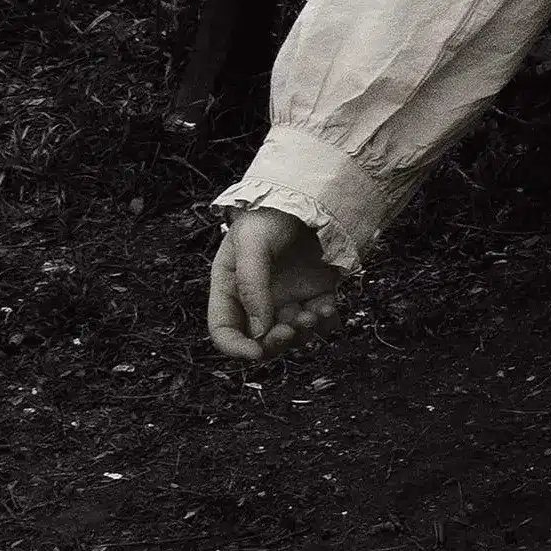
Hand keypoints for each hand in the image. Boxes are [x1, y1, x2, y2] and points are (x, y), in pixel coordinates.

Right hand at [208, 206, 347, 363]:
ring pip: (292, 336)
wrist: (311, 197)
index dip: (236, 348)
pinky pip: (320, 321)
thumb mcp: (251, 242)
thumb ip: (251, 284)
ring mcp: (288, 299)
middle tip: (290, 330)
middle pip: (260, 340)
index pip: (223, 330)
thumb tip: (259, 330)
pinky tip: (327, 307)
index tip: (256, 353)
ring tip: (312, 315)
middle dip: (275, 343)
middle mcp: (257, 300)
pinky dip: (325, 322)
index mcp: (230, 289)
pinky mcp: (317, 294)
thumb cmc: (270, 215)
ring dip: (302, 334)